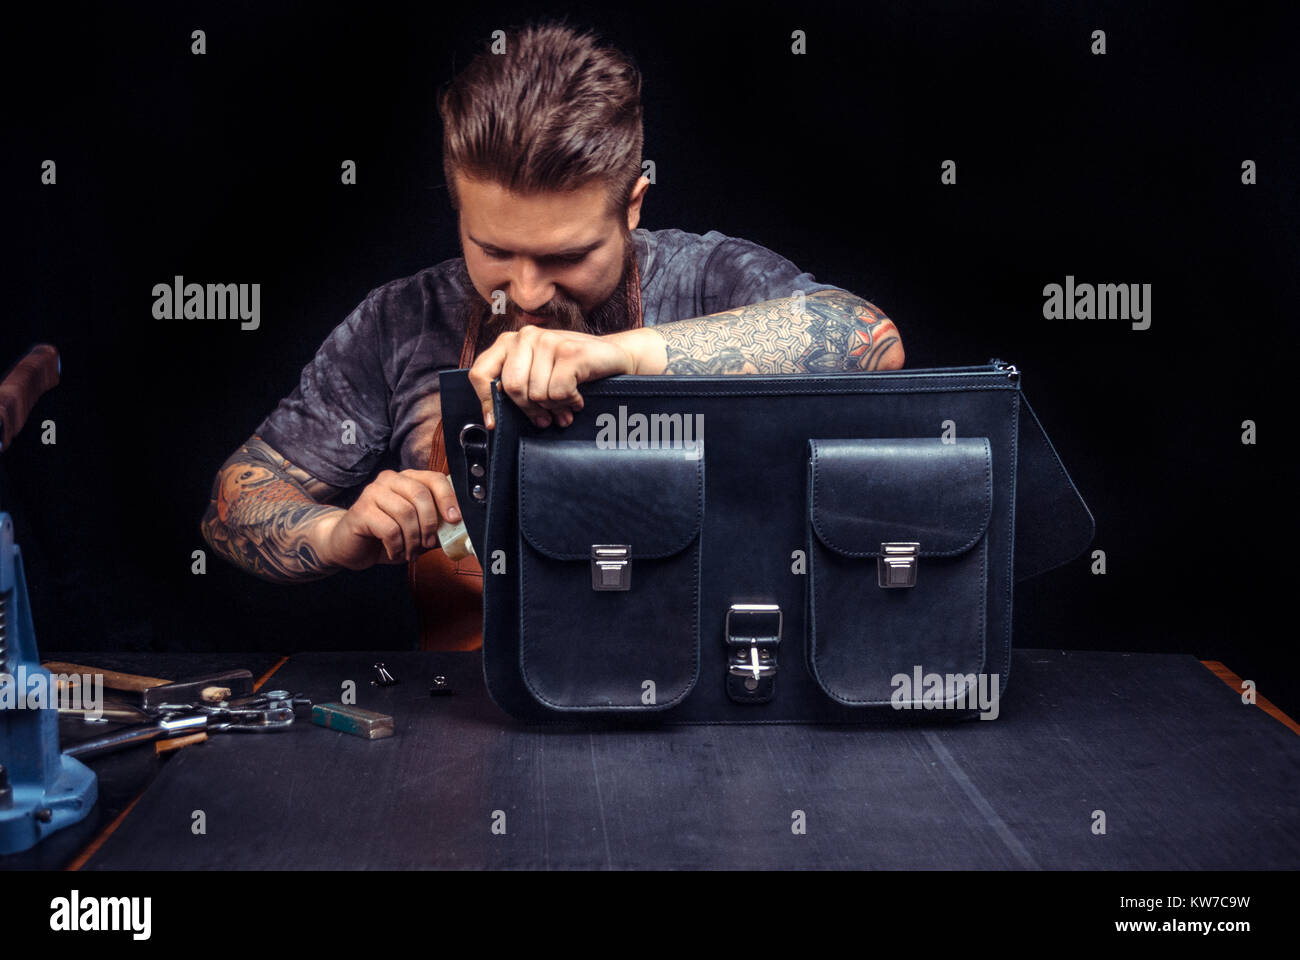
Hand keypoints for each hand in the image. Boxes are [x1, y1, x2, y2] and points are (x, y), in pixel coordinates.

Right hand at [309, 470, 460, 568]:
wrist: (350, 546)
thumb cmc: (386, 536)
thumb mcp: (417, 531)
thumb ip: (437, 527)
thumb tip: (460, 531)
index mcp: (408, 479)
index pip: (435, 479)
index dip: (448, 499)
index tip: (455, 519)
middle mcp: (390, 479)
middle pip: (421, 495)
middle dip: (430, 524)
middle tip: (428, 544)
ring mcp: (373, 492)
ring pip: (406, 513)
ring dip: (413, 539)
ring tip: (410, 552)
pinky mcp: (361, 510)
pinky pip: (389, 529)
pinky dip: (397, 546)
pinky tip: (394, 552)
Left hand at [468, 325, 665, 428]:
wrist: (612, 357)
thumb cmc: (571, 370)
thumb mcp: (536, 374)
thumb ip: (514, 386)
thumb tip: (493, 419)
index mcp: (509, 342)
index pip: (480, 372)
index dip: (486, 402)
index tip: (495, 422)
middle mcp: (525, 336)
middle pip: (513, 388)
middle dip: (530, 409)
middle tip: (545, 417)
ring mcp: (548, 340)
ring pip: (537, 394)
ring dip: (554, 408)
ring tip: (565, 406)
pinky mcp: (569, 351)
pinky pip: (557, 393)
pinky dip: (569, 403)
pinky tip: (577, 398)